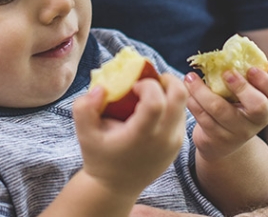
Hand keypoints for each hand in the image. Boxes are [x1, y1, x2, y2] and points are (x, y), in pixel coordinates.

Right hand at [72, 73, 187, 196]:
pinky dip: (171, 104)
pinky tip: (152, 108)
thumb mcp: (84, 133)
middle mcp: (164, 139)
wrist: (115, 187)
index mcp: (142, 136)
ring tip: (149, 94)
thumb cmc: (99, 156)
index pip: (156, 101)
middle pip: (180, 96)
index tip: (133, 86)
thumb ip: (84, 107)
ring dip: (169, 91)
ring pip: (183, 103)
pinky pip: (181, 114)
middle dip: (166, 79)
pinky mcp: (178, 144)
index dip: (147, 85)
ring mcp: (174, 142)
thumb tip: (101, 89)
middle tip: (149, 80)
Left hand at [185, 66, 267, 160]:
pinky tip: (187, 92)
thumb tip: (226, 52)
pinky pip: (203, 117)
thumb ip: (239, 75)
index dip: (266, 81)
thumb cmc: (232, 105)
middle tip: (226, 73)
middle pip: (258, 106)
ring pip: (220, 110)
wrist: (221, 142)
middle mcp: (257, 121)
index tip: (250, 69)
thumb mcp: (241, 93)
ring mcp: (239, 133)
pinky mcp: (218, 140)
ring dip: (201, 90)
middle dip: (241, 87)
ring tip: (190, 77)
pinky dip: (193, 101)